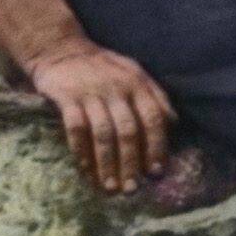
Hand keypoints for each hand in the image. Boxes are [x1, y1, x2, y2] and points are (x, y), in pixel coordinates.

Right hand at [33, 37, 174, 194]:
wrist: (60, 47)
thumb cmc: (102, 66)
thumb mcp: (134, 72)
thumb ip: (155, 95)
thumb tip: (174, 122)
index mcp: (137, 83)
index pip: (153, 118)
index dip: (156, 146)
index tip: (156, 171)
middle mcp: (116, 88)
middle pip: (128, 131)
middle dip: (131, 163)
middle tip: (132, 188)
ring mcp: (90, 93)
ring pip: (103, 133)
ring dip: (107, 163)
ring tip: (111, 187)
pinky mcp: (67, 97)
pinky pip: (76, 128)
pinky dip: (81, 150)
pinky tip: (85, 169)